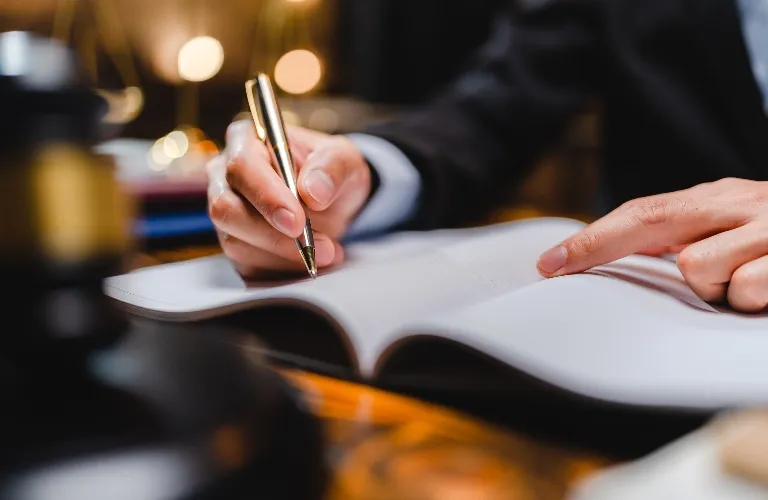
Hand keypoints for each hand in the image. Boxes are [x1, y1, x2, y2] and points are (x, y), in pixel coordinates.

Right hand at [207, 121, 371, 277]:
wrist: (331, 200)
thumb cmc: (330, 171)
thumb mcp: (344, 159)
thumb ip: (331, 168)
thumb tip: (313, 191)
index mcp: (246, 141)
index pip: (242, 167)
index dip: (267, 197)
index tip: (297, 222)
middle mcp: (225, 175)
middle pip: (226, 209)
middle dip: (273, 235)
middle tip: (320, 247)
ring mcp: (226, 211)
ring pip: (235, 242)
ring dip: (284, 256)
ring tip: (328, 252)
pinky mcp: (235, 242)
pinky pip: (247, 265)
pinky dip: (283, 269)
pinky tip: (312, 261)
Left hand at [536, 178, 767, 311]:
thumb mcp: (734, 231)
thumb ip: (686, 240)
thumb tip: (609, 261)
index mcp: (718, 197)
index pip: (640, 211)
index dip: (591, 239)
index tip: (546, 265)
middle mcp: (741, 203)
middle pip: (652, 221)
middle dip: (601, 247)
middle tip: (563, 270)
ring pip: (700, 268)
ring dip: (713, 289)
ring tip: (743, 285)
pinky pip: (746, 291)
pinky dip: (750, 299)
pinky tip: (766, 293)